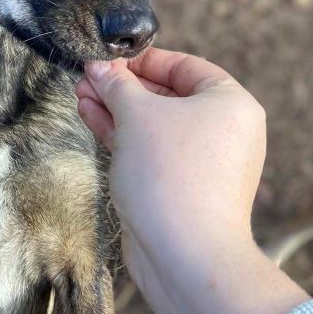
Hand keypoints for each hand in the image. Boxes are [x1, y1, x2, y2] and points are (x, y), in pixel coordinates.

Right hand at [76, 49, 265, 275]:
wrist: (185, 255)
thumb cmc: (172, 176)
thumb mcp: (138, 115)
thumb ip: (117, 85)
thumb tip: (99, 67)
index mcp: (231, 103)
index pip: (185, 66)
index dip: (143, 60)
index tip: (108, 58)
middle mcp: (225, 130)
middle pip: (168, 95)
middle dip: (123, 87)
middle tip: (88, 78)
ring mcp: (205, 162)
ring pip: (156, 125)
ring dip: (118, 110)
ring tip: (81, 96)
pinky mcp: (184, 188)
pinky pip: (153, 151)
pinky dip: (125, 136)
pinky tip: (93, 119)